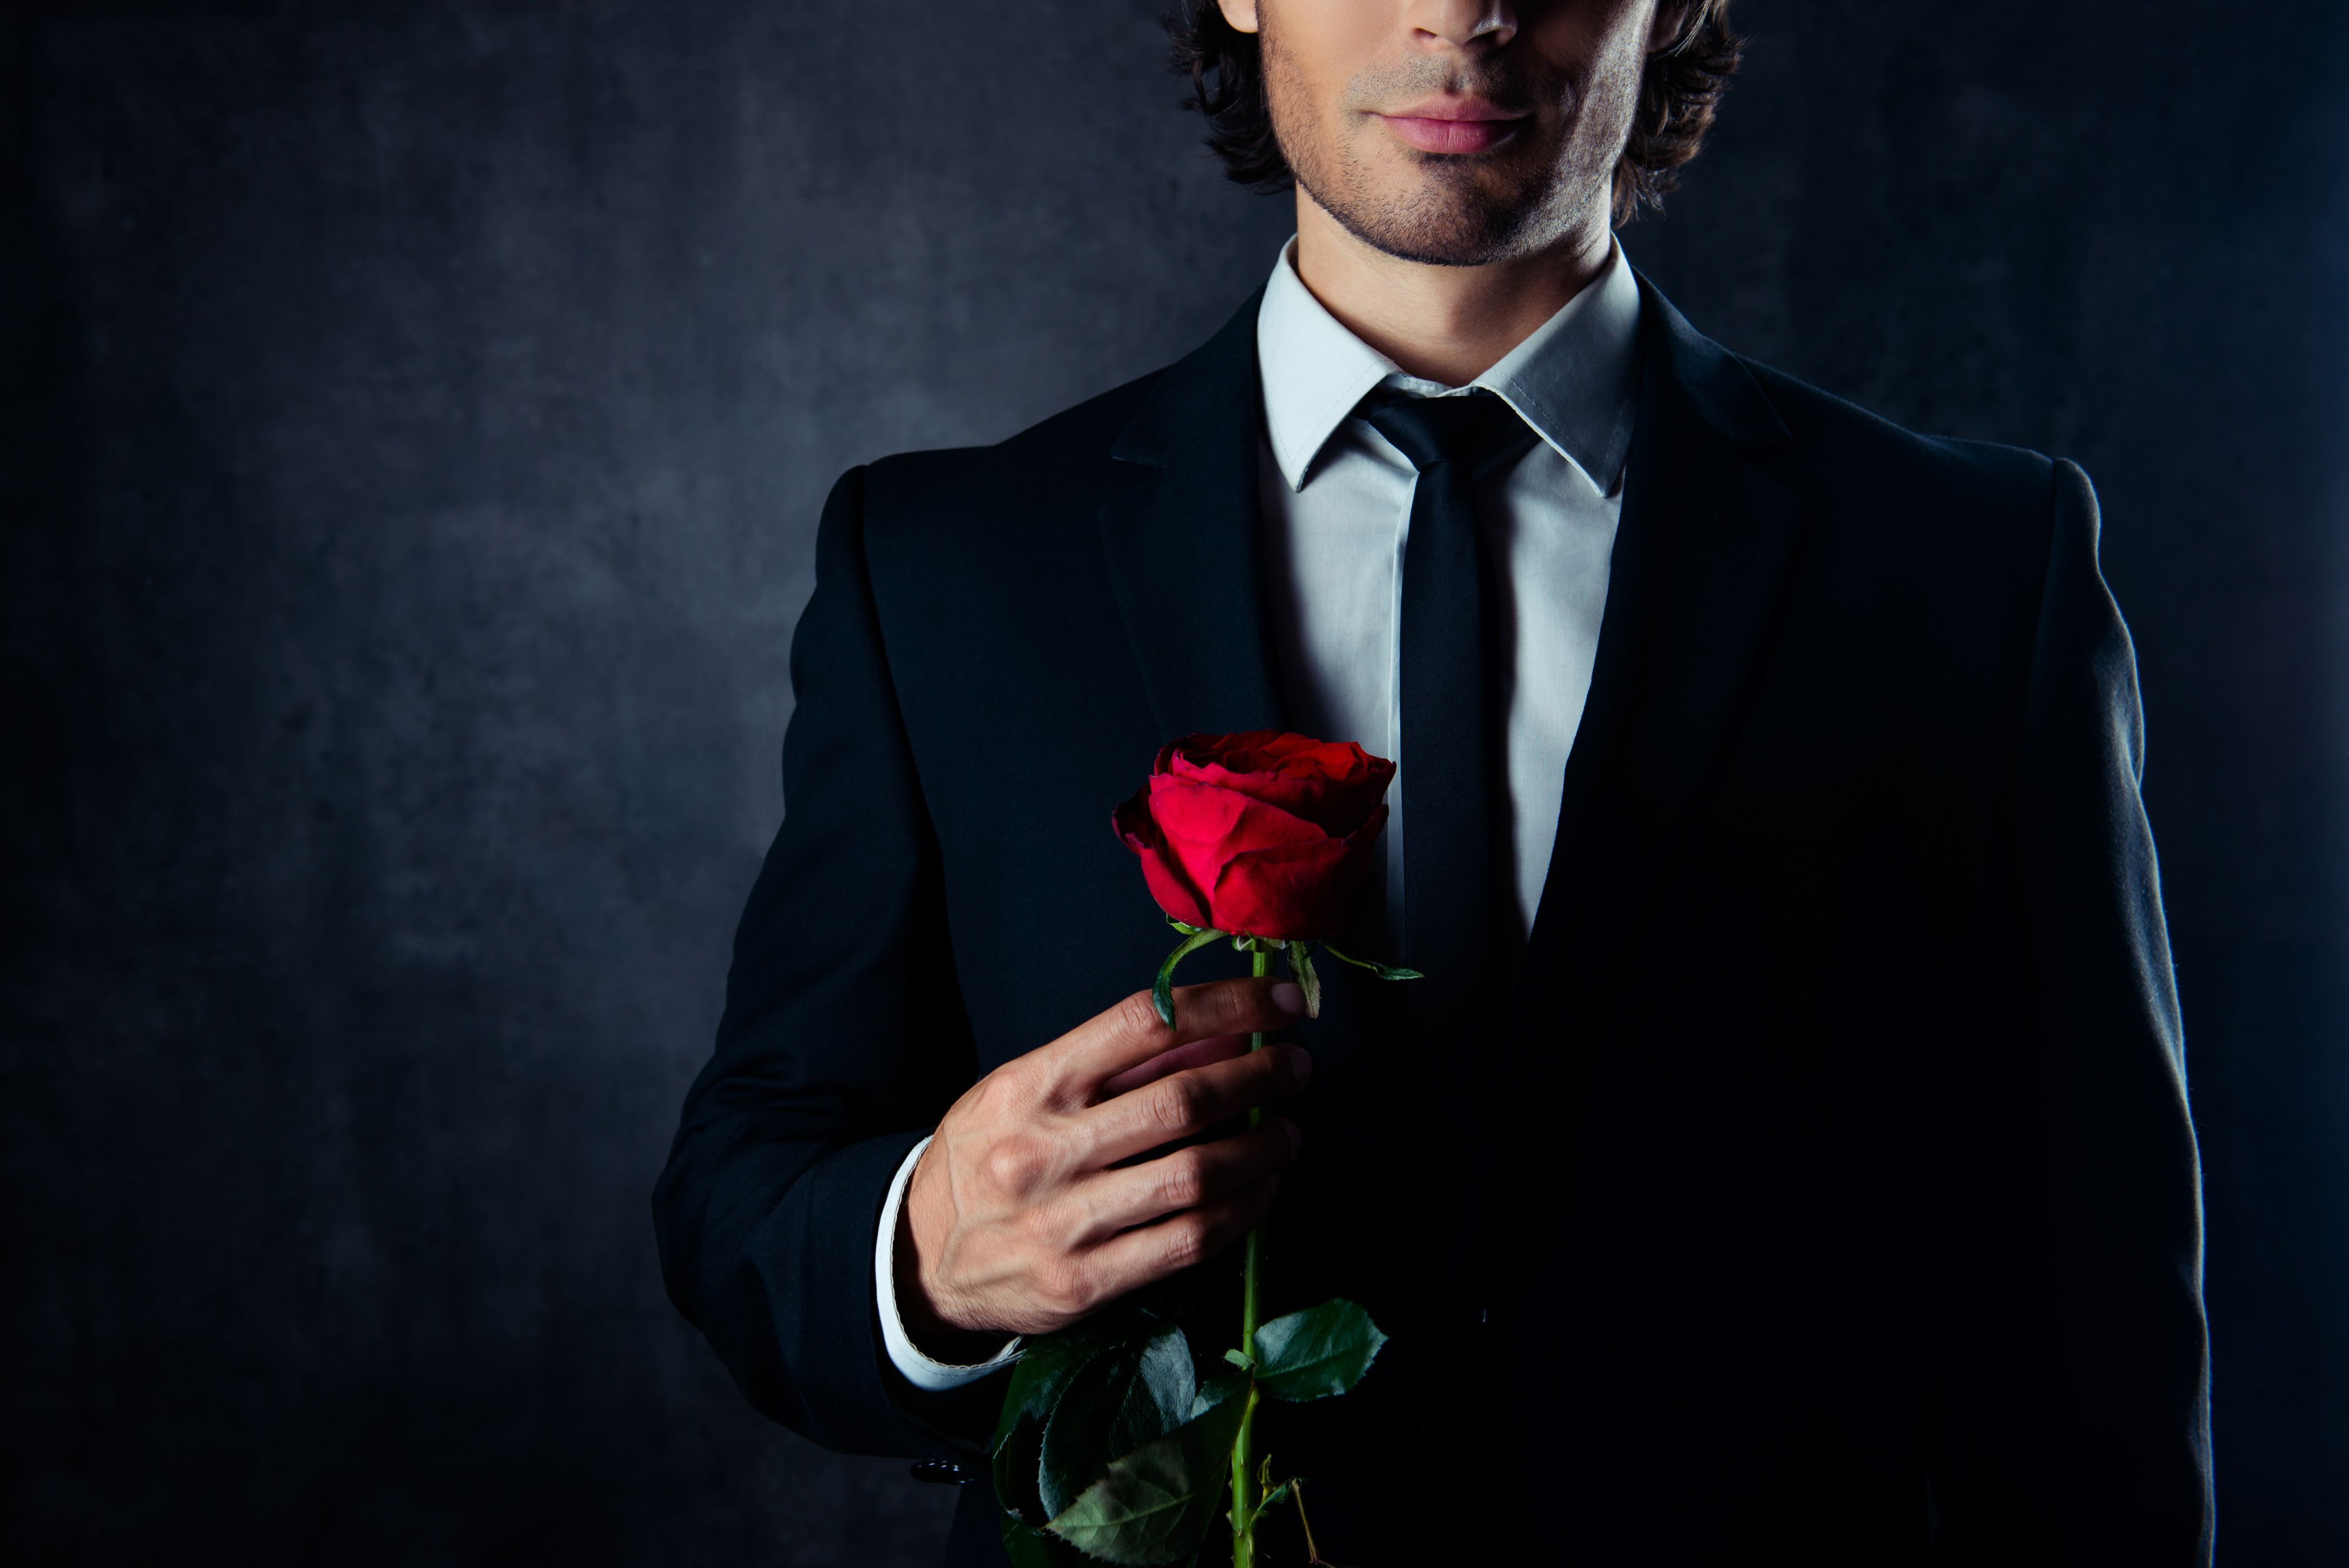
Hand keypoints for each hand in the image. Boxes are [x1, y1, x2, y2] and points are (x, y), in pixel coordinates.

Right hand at [899, 977, 1311, 1347]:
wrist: (920, 1259)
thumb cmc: (987, 1157)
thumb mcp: (1027, 1090)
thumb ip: (1118, 1065)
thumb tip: (1224, 1035)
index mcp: (1029, 1085)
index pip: (1145, 1023)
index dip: (1226, 1006)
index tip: (1279, 1002)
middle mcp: (1043, 1151)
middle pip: (1181, 1102)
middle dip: (1259, 1077)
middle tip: (1297, 1067)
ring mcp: (1062, 1222)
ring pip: (1193, 1177)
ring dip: (1260, 1149)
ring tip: (1287, 1131)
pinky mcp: (1082, 1284)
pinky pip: (1185, 1243)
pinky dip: (1240, 1213)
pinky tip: (1260, 1190)